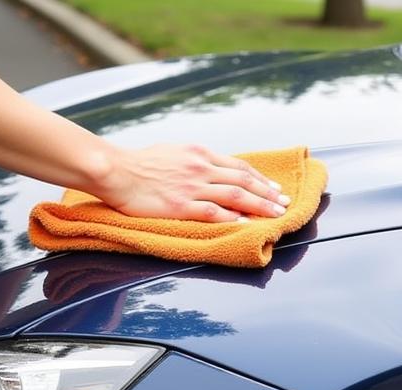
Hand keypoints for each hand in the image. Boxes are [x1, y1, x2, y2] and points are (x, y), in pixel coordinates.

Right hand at [96, 143, 291, 222]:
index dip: (260, 178)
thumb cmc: (139, 164)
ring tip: (276, 215)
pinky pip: (213, 212)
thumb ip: (193, 161)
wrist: (116, 170)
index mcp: (199, 153)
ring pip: (235, 196)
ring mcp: (192, 187)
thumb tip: (209, 170)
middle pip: (243, 181)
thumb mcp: (172, 152)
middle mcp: (200, 168)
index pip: (238, 166)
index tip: (275, 188)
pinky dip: (232, 218)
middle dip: (268, 193)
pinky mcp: (181, 205)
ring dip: (259, 206)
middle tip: (285, 204)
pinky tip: (246, 224)